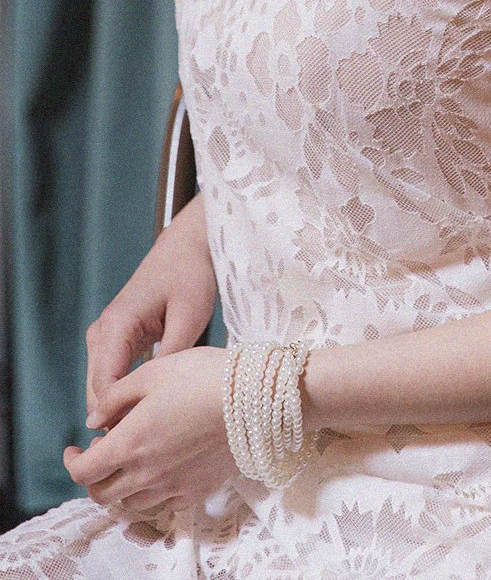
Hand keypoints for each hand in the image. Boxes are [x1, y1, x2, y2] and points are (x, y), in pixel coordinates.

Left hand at [63, 345, 236, 521]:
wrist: (253, 397)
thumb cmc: (200, 377)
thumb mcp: (152, 373)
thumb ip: (115, 398)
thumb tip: (94, 421)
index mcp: (129, 445)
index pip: (85, 472)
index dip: (73, 462)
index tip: (76, 448)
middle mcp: (146, 475)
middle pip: (104, 495)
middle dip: (94, 478)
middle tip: (101, 457)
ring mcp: (173, 487)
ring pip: (132, 504)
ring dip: (123, 487)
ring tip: (132, 462)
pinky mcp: (197, 490)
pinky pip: (165, 505)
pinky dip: (154, 494)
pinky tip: (162, 473)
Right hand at [85, 195, 215, 420]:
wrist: (187, 245)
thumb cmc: (190, 275)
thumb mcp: (188, 317)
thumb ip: (171, 358)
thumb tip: (158, 401)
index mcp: (115, 327)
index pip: (105, 389)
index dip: (119, 421)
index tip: (143, 442)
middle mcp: (102, 333)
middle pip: (99, 393)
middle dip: (118, 420)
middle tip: (149, 447)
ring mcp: (105, 335)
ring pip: (104, 387)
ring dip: (121, 409)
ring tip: (152, 433)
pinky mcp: (117, 336)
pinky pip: (114, 375)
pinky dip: (126, 394)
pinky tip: (149, 410)